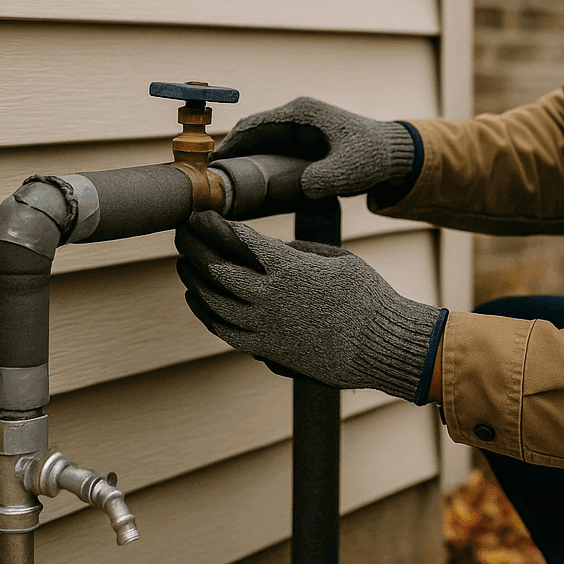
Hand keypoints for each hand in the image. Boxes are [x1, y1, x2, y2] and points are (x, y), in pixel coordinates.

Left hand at [175, 212, 440, 400]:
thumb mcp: (337, 259)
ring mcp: (266, 326)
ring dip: (194, 279)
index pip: (239, 241)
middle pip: (216, 268)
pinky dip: (205, 313)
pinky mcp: (268, 349)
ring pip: (213, 300)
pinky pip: (225, 330)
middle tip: (182, 231)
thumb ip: (298, 252)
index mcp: (289, 268)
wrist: (381, 344)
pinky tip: (197, 299)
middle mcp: (270, 297)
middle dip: (195, 246)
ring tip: (183, 262)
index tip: (200, 214)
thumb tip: (271, 248)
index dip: (215, 226)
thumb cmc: (367, 296)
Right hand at [212, 96, 414, 199]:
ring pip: (259, 149)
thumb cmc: (374, 156)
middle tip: (213, 185)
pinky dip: (258, 172)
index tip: (214, 167)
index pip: (254, 125)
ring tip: (225, 192)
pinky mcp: (301, 149)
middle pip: (250, 137)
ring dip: (243, 166)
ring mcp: (297, 133)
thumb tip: (303, 187)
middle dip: (231, 158)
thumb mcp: (349, 170)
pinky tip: (249, 193)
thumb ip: (324, 179)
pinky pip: (271, 158)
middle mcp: (294, 119)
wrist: (395, 158)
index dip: (231, 145)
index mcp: (301, 113)